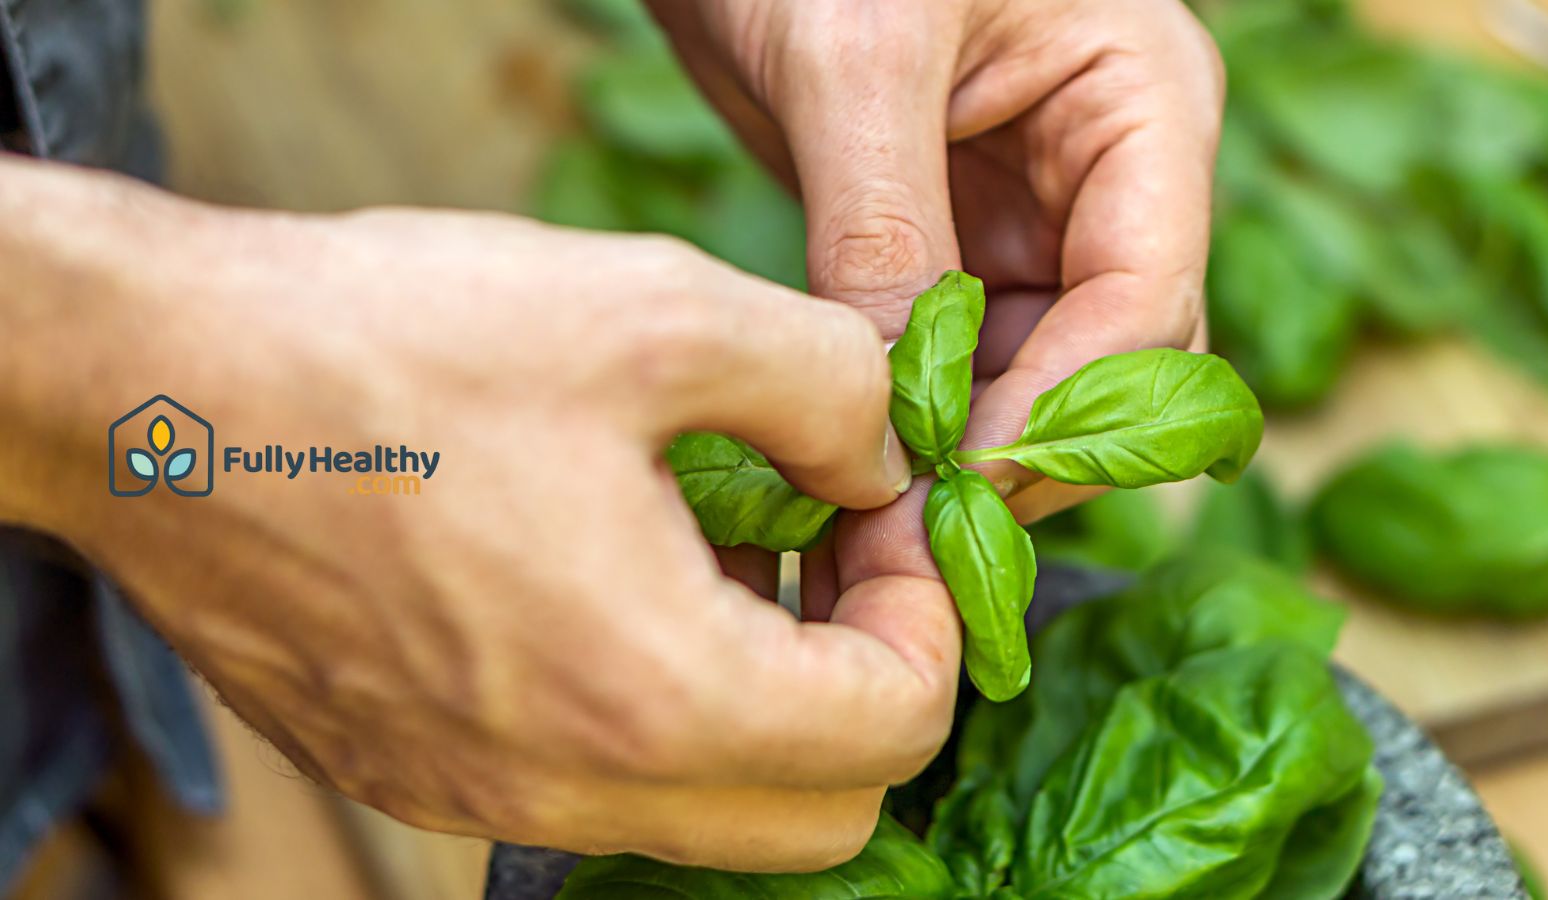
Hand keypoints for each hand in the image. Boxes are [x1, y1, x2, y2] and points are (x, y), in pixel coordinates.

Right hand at [0, 158, 957, 869]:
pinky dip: (655, 703)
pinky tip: (611, 568)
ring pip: (710, 807)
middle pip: (822, 812)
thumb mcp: (657, 311)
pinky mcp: (426, 772)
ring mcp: (487, 798)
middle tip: (821, 540)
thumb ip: (829, 390)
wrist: (157, 396)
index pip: (896, 730)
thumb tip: (881, 464)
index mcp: (652, 695)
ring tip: (713, 538)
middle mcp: (571, 789)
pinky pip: (600, 783)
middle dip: (866, 678)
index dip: (926, 611)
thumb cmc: (392, 348)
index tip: (878, 510)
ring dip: (762, 693)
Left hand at [650, 0, 1221, 521]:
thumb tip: (892, 404)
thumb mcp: (856, 58)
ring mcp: (1032, 217)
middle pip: (1111, 363)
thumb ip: (885, 226)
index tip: (960, 489)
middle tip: (918, 539)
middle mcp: (1106, 176)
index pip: (1146, 300)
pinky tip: (859, 471)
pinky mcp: (952, 245)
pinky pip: (962, 361)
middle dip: (1023, 453)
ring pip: (1037, 379)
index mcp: (1141, 108)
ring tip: (880, 526)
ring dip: (970, 456)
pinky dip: (920, 423)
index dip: (1064, 413)